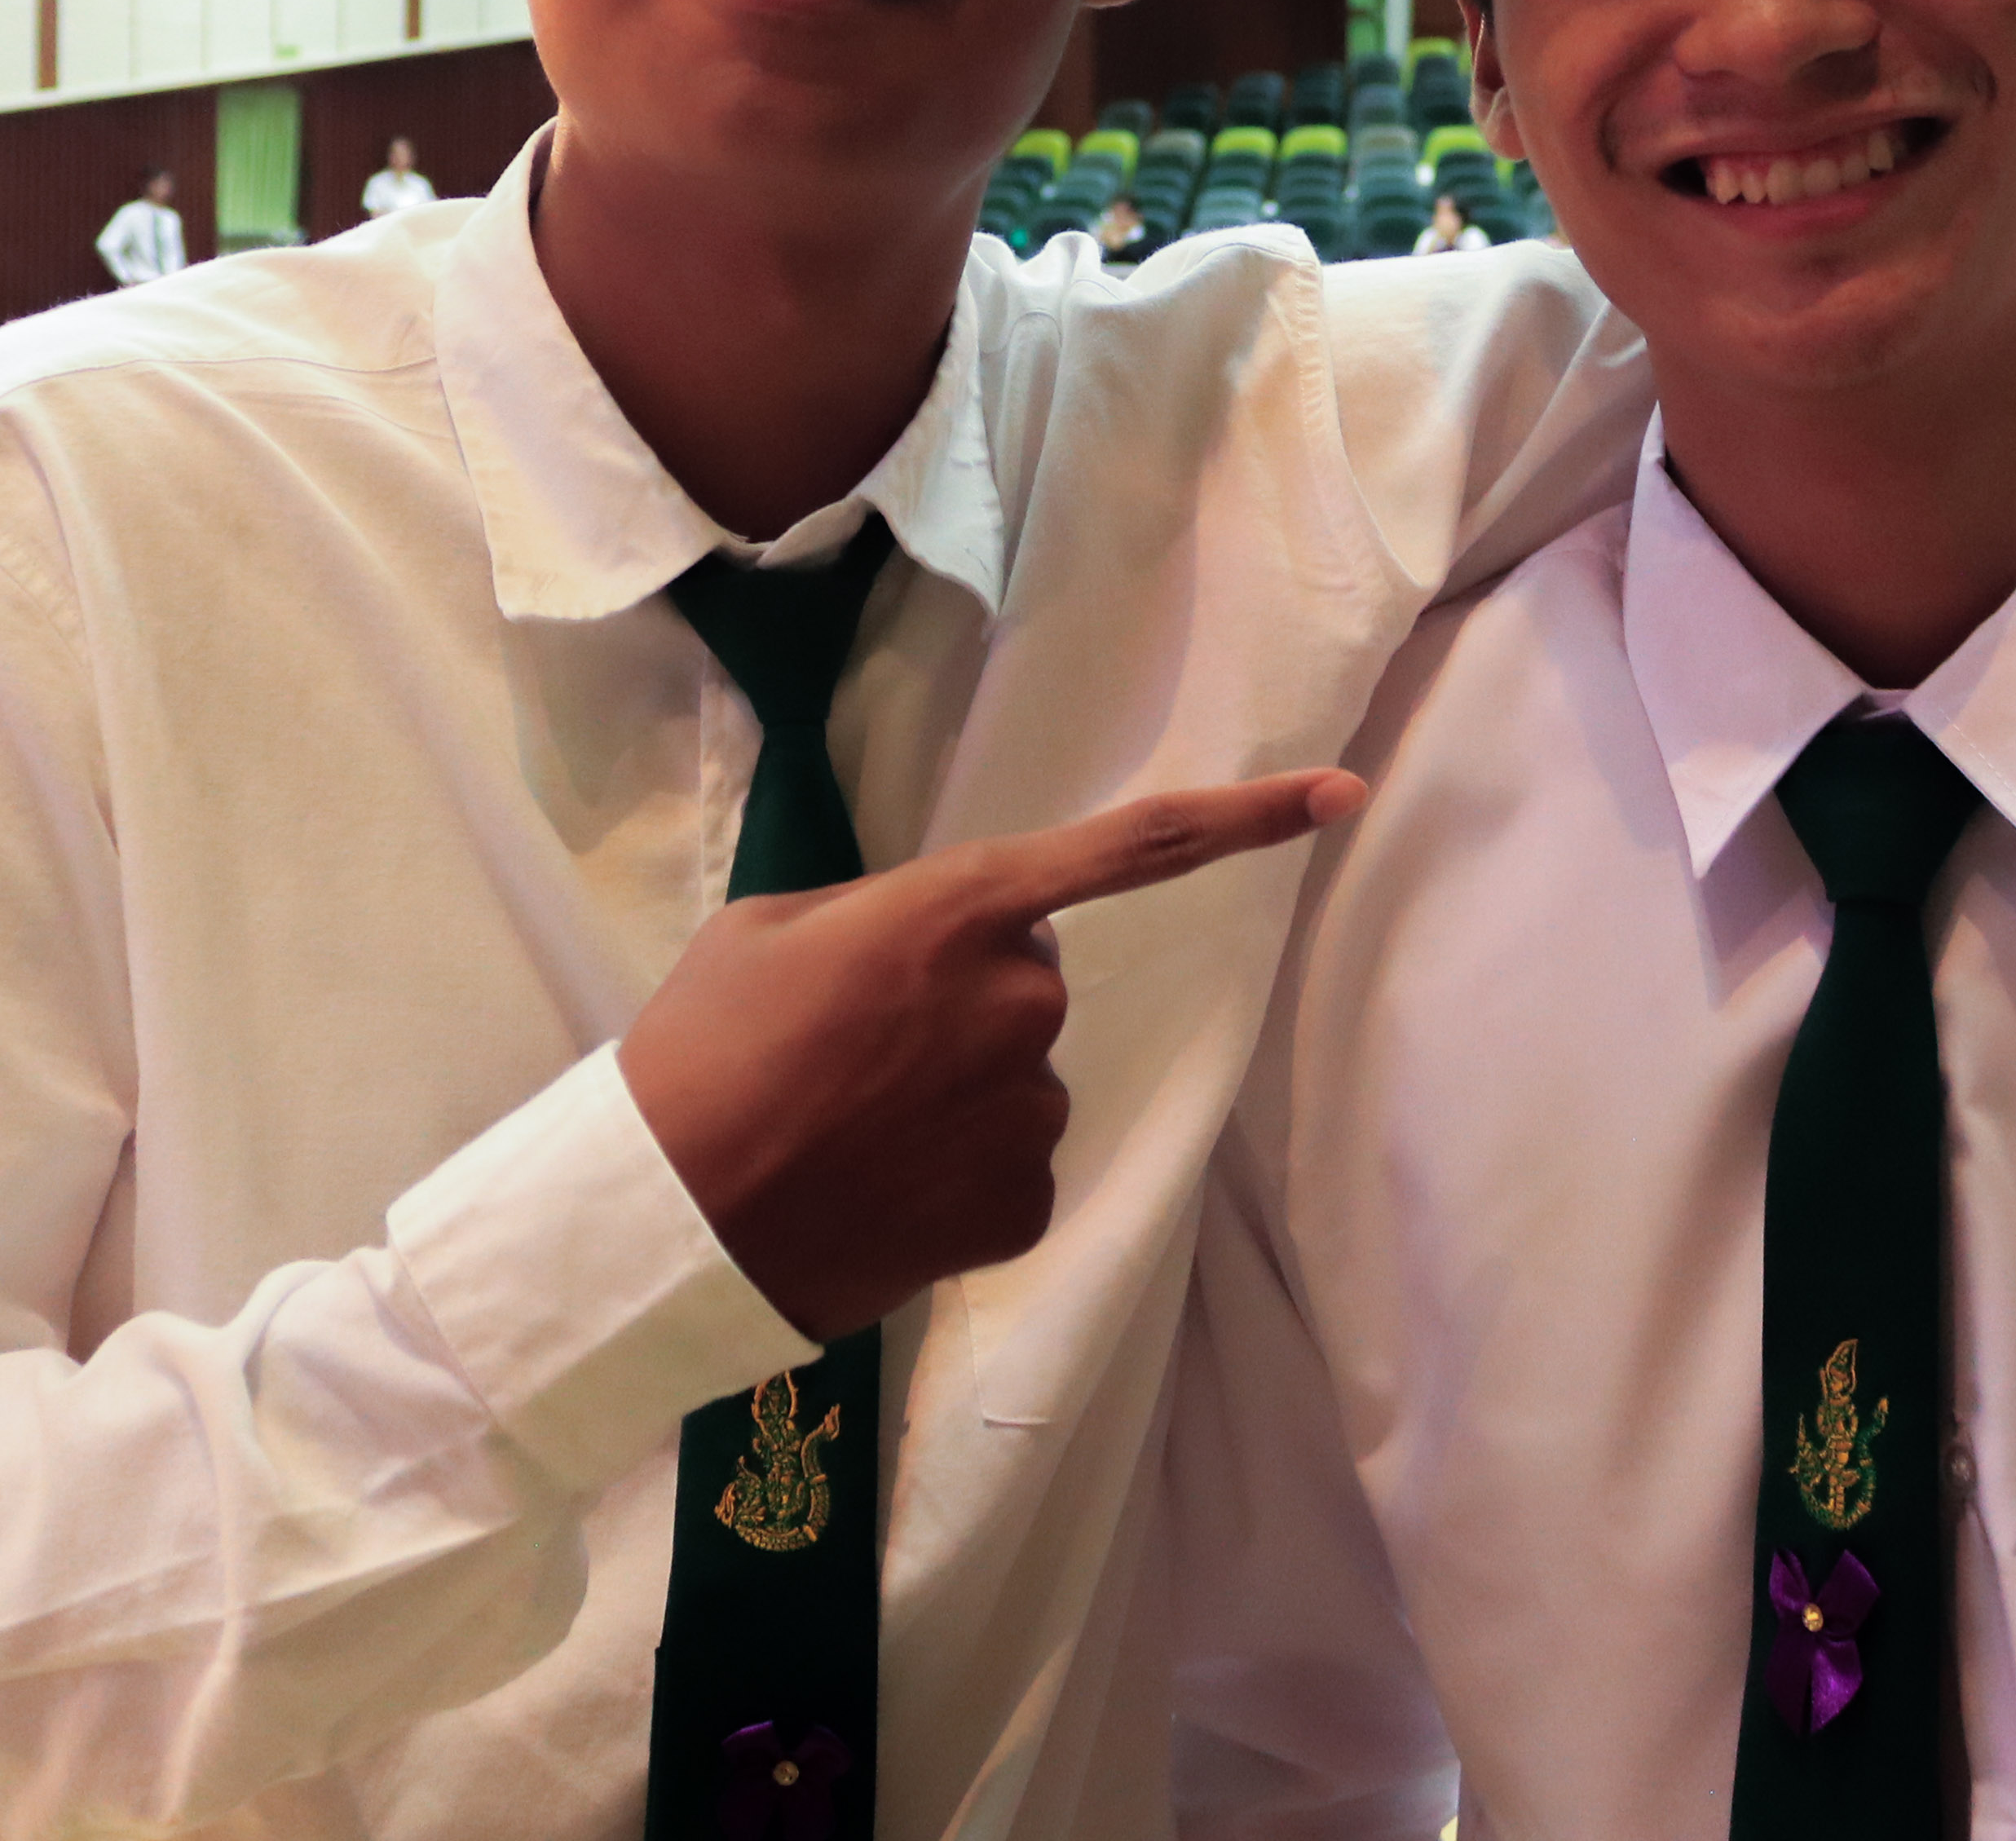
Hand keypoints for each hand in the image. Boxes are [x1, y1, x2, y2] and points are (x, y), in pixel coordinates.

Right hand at [620, 773, 1360, 1335]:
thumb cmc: (700, 1053)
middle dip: (964, 1002)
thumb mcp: (770, 931)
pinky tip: (875, 1189)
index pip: (1135, 849)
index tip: (1346, 794)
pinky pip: (1010, 1169)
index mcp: (959, 911)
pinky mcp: (1023, 1206)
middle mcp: (1020, 1005)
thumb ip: (882, 916)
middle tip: (853, 1046)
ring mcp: (1029, 1113)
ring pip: (1017, 1082)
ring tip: (845, 1125)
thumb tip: (933, 949)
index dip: (1250, 816)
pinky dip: (956, 1179)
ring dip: (955, 1095)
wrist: (669, 1222)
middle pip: (1028, 983)